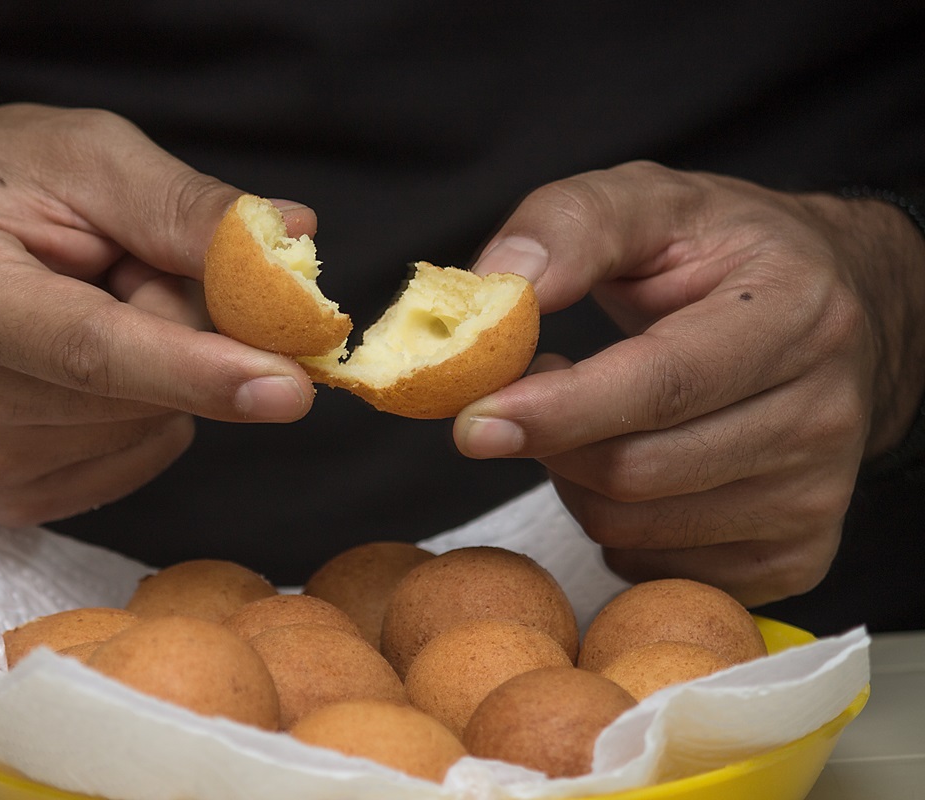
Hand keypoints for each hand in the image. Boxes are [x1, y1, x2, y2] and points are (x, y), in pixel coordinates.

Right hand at [0, 104, 314, 525]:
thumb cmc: (6, 185)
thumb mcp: (91, 154)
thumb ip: (185, 205)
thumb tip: (292, 239)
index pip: (91, 351)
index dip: (197, 370)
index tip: (289, 386)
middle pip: (136, 396)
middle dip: (189, 336)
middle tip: (140, 270)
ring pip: (147, 429)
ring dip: (165, 370)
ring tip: (95, 310)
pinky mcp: (4, 493)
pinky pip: (135, 462)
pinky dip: (148, 413)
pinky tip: (93, 368)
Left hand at [454, 161, 924, 604]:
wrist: (835, 312)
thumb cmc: (724, 257)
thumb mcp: (652, 201)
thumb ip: (568, 224)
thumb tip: (498, 284)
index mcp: (796, 314)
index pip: (665, 383)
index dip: (560, 410)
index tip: (474, 420)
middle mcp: (825, 415)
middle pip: (637, 471)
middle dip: (549, 441)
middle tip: (525, 394)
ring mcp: (816, 497)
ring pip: (633, 528)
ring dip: (573, 480)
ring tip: (587, 419)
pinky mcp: (796, 556)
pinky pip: (654, 569)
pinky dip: (612, 527)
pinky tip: (628, 464)